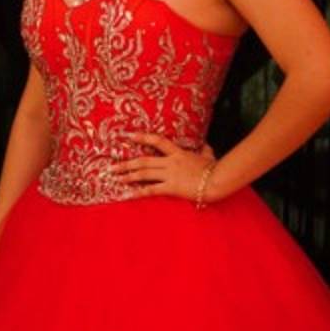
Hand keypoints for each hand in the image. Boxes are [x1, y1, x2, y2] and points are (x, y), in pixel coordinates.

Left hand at [109, 132, 223, 203]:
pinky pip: (151, 190)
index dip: (142, 137)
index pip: (157, 141)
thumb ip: (204, 150)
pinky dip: (138, 192)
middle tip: (112, 166)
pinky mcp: (171, 187)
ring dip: (128, 176)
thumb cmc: (215, 169)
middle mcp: (170, 162)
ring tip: (116, 178)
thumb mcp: (208, 155)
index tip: (129, 136)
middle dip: (126, 164)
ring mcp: (169, 174)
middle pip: (143, 160)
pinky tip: (128, 194)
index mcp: (178, 153)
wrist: (217, 180)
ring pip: (144, 173)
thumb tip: (206, 146)